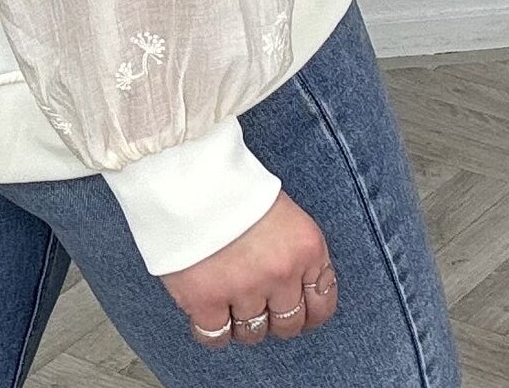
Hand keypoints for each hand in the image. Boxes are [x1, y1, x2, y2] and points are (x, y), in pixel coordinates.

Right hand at [158, 188, 337, 350]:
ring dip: (240, 319)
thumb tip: (306, 293)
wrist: (186, 171)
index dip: (305, 312)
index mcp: (307, 247)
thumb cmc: (232, 185)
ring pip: (252, 333)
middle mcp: (282, 272)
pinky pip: (216, 336)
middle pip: (288, 325)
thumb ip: (297, 254)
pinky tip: (207, 309)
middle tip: (253, 298)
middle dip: (272, 316)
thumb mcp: (283, 212)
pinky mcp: (207, 299)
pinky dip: (212, 328)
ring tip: (226, 294)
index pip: (322, 304)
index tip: (292, 309)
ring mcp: (245, 288)